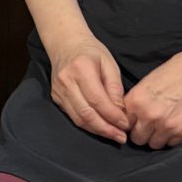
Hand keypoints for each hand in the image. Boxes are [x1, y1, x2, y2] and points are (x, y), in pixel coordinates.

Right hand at [47, 27, 129, 143]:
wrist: (66, 43)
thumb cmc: (91, 51)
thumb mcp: (109, 63)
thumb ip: (115, 87)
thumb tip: (120, 112)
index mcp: (81, 68)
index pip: (97, 99)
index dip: (112, 115)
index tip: (125, 124)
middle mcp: (66, 81)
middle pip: (86, 113)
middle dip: (105, 128)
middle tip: (121, 137)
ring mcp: (58, 91)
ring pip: (78, 119)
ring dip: (97, 130)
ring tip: (113, 135)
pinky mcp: (56, 98)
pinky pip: (73, 116)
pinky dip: (88, 125)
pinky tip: (100, 128)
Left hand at [124, 49, 181, 149]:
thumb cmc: (179, 70)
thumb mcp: (149, 81)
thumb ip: (138, 101)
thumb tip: (130, 117)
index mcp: (137, 100)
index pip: (125, 124)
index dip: (133, 122)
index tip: (139, 121)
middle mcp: (149, 115)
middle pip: (138, 139)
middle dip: (144, 133)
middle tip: (153, 125)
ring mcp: (168, 125)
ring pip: (155, 144)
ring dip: (159, 137)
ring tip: (167, 124)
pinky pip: (173, 144)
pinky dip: (174, 137)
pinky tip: (179, 124)